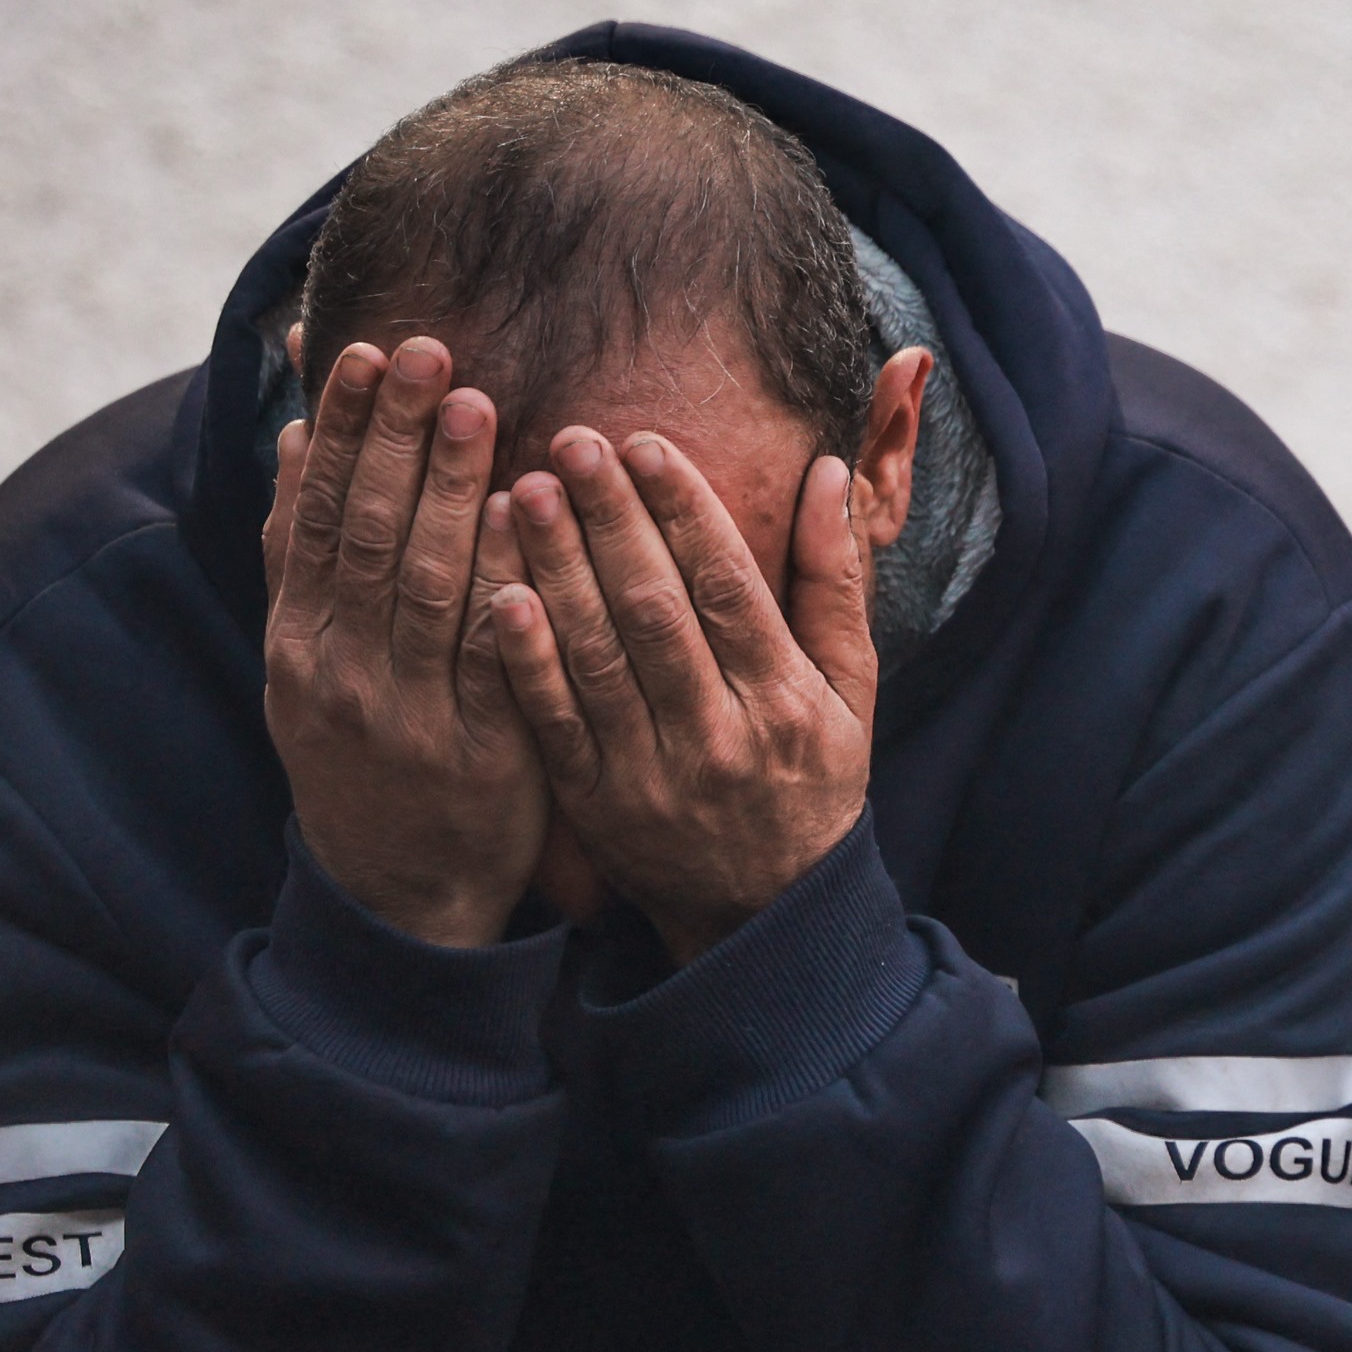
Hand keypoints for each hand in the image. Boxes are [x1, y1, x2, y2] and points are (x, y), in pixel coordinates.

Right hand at [258, 337, 546, 949]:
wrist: (394, 893)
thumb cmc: (361, 751)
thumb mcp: (308, 658)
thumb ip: (301, 554)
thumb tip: (289, 439)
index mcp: (299, 637)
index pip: (317, 513)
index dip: (340, 431)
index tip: (363, 351)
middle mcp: (340, 669)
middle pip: (368, 534)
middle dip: (395, 436)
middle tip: (428, 350)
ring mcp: (407, 713)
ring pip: (425, 585)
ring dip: (448, 489)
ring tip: (477, 404)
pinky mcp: (478, 754)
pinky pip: (491, 660)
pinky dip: (502, 585)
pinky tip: (519, 522)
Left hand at [480, 422, 878, 964]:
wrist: (763, 910)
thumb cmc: (811, 778)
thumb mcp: (849, 687)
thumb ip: (835, 578)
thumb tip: (824, 470)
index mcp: (783, 700)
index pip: (728, 586)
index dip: (685, 510)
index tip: (646, 443)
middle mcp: (717, 736)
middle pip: (655, 611)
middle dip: (612, 520)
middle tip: (571, 441)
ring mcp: (651, 773)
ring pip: (597, 655)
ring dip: (558, 569)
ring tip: (529, 491)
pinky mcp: (596, 801)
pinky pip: (554, 720)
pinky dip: (527, 658)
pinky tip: (502, 593)